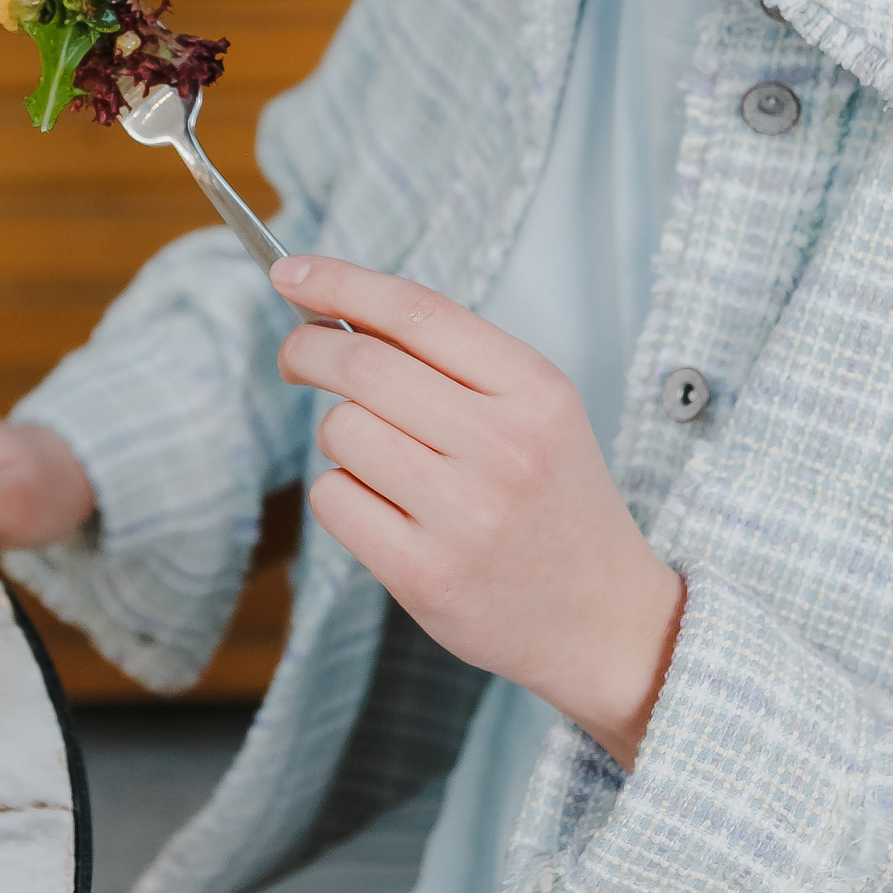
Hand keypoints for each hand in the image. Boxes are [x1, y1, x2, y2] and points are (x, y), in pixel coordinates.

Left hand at [271, 255, 684, 768]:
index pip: (417, 312)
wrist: (606, 619)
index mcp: (536, 391)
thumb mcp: (538, 413)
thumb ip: (453, 362)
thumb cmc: (554, 502)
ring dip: (339, 435)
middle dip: (307, 349)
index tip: (287, 272)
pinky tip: (381, 508)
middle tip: (294, 357)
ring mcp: (465, 514)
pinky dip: (339, 494)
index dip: (340, 281)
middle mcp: (505, 446)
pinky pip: (333, 498)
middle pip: (362, 364)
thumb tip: (338, 310)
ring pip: (340, 431)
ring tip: (381, 459)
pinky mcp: (426, 575)